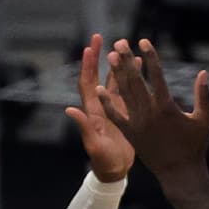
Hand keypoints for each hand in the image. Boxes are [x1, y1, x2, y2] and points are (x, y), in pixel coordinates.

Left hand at [64, 34, 134, 182]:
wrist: (115, 171)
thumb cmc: (103, 161)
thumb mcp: (94, 146)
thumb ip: (83, 128)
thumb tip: (69, 110)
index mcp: (93, 112)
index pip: (87, 83)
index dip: (87, 65)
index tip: (89, 47)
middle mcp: (101, 106)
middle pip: (98, 76)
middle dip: (99, 57)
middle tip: (100, 37)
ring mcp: (113, 108)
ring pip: (114, 80)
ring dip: (116, 64)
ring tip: (123, 46)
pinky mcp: (124, 112)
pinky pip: (127, 90)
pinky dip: (131, 76)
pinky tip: (139, 66)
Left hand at [101, 39, 208, 187]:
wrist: (180, 174)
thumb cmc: (195, 146)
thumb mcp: (204, 120)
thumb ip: (203, 96)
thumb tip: (204, 73)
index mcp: (167, 107)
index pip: (156, 75)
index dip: (150, 57)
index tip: (143, 41)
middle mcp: (150, 113)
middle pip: (135, 80)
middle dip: (127, 60)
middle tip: (120, 43)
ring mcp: (138, 123)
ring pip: (124, 94)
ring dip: (117, 74)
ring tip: (111, 56)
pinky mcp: (131, 134)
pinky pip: (116, 116)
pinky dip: (107, 103)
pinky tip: (99, 89)